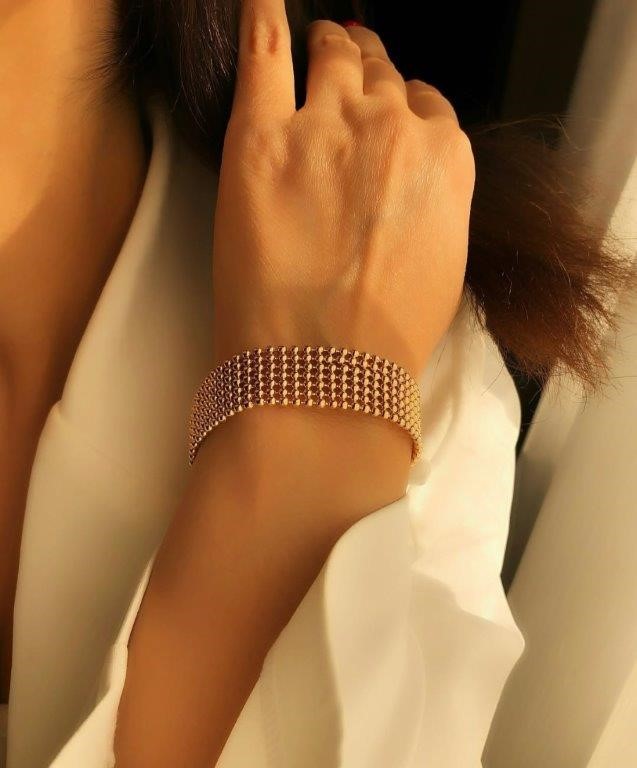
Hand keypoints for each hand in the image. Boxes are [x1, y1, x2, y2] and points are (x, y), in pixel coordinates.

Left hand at [211, 3, 474, 376]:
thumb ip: (432, 210)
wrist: (329, 372)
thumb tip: (411, 191)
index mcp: (448, 163)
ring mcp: (326, 127)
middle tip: (349, 63)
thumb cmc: (386, 340)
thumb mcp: (441, 269)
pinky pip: (265, 51)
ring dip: (328, 45)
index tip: (386, 112)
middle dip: (367, 70)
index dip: (403, 108)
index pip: (427, 108)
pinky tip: (262, 2)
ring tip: (318, 38)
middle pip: (380, 78)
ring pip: (333, 58)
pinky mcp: (262, 139)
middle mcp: (394, 129)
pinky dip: (262, 18)